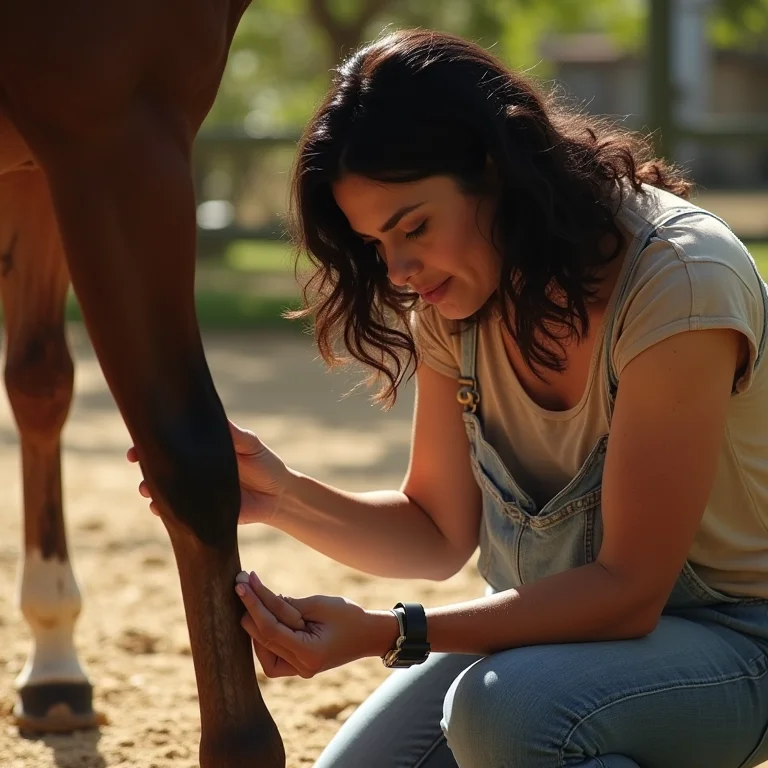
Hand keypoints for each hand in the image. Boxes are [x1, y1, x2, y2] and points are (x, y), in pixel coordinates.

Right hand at [126, 421, 291, 524]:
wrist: (279, 496)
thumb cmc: (265, 464)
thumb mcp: (250, 444)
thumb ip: (234, 434)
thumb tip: (215, 418)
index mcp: (204, 450)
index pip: (174, 442)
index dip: (154, 440)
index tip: (139, 438)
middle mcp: (196, 470)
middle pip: (163, 464)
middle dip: (146, 463)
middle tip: (137, 461)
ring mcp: (196, 491)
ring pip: (165, 488)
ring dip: (151, 487)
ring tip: (147, 488)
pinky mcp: (201, 512)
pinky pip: (178, 512)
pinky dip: (165, 510)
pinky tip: (159, 508)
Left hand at [235, 571, 399, 678]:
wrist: (370, 635)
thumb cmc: (349, 616)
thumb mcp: (319, 604)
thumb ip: (288, 604)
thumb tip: (259, 597)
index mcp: (309, 654)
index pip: (271, 630)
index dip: (254, 605)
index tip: (242, 584)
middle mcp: (301, 668)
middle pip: (264, 640)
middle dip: (251, 610)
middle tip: (242, 584)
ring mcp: (299, 670)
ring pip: (264, 650)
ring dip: (256, 623)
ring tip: (252, 595)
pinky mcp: (298, 666)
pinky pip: (273, 654)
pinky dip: (265, 635)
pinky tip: (263, 615)